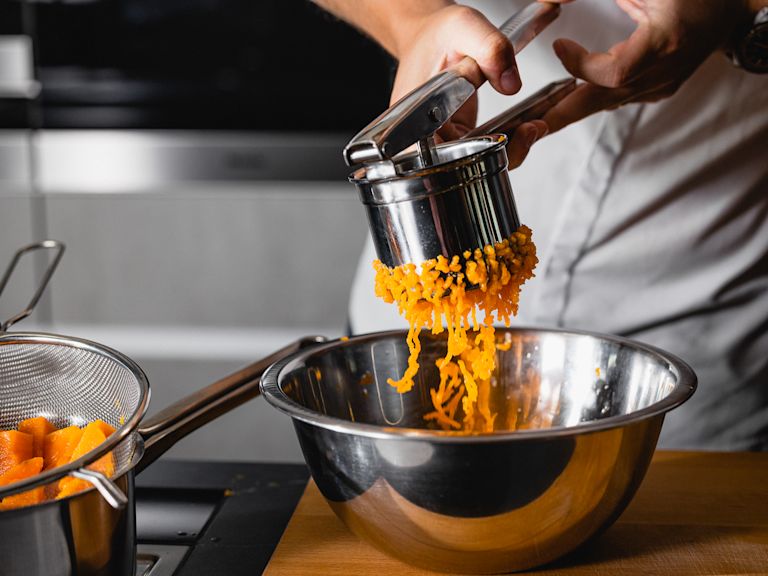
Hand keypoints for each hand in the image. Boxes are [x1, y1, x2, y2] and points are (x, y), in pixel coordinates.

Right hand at [391, 4, 548, 167]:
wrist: (430, 33)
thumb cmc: (435, 32)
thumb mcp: (463, 28)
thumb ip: (489, 50)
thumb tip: (511, 84)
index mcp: (409, 120)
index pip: (435, 160)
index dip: (470, 158)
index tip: (501, 140)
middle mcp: (421, 137)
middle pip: (459, 167)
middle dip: (498, 153)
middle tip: (528, 131)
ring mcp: (441, 140)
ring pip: (474, 162)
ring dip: (506, 148)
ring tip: (532, 127)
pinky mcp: (457, 136)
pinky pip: (481, 148)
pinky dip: (505, 139)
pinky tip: (526, 124)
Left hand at [542, 0, 754, 131]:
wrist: (729, 10)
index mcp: (663, 41)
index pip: (615, 73)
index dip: (582, 67)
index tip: (560, 47)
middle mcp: (663, 70)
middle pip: (604, 100)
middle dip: (563, 115)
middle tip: (529, 126)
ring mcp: (661, 84)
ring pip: (608, 102)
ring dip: (572, 110)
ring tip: (538, 120)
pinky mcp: (659, 88)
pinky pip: (619, 99)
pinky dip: (592, 99)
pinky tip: (570, 102)